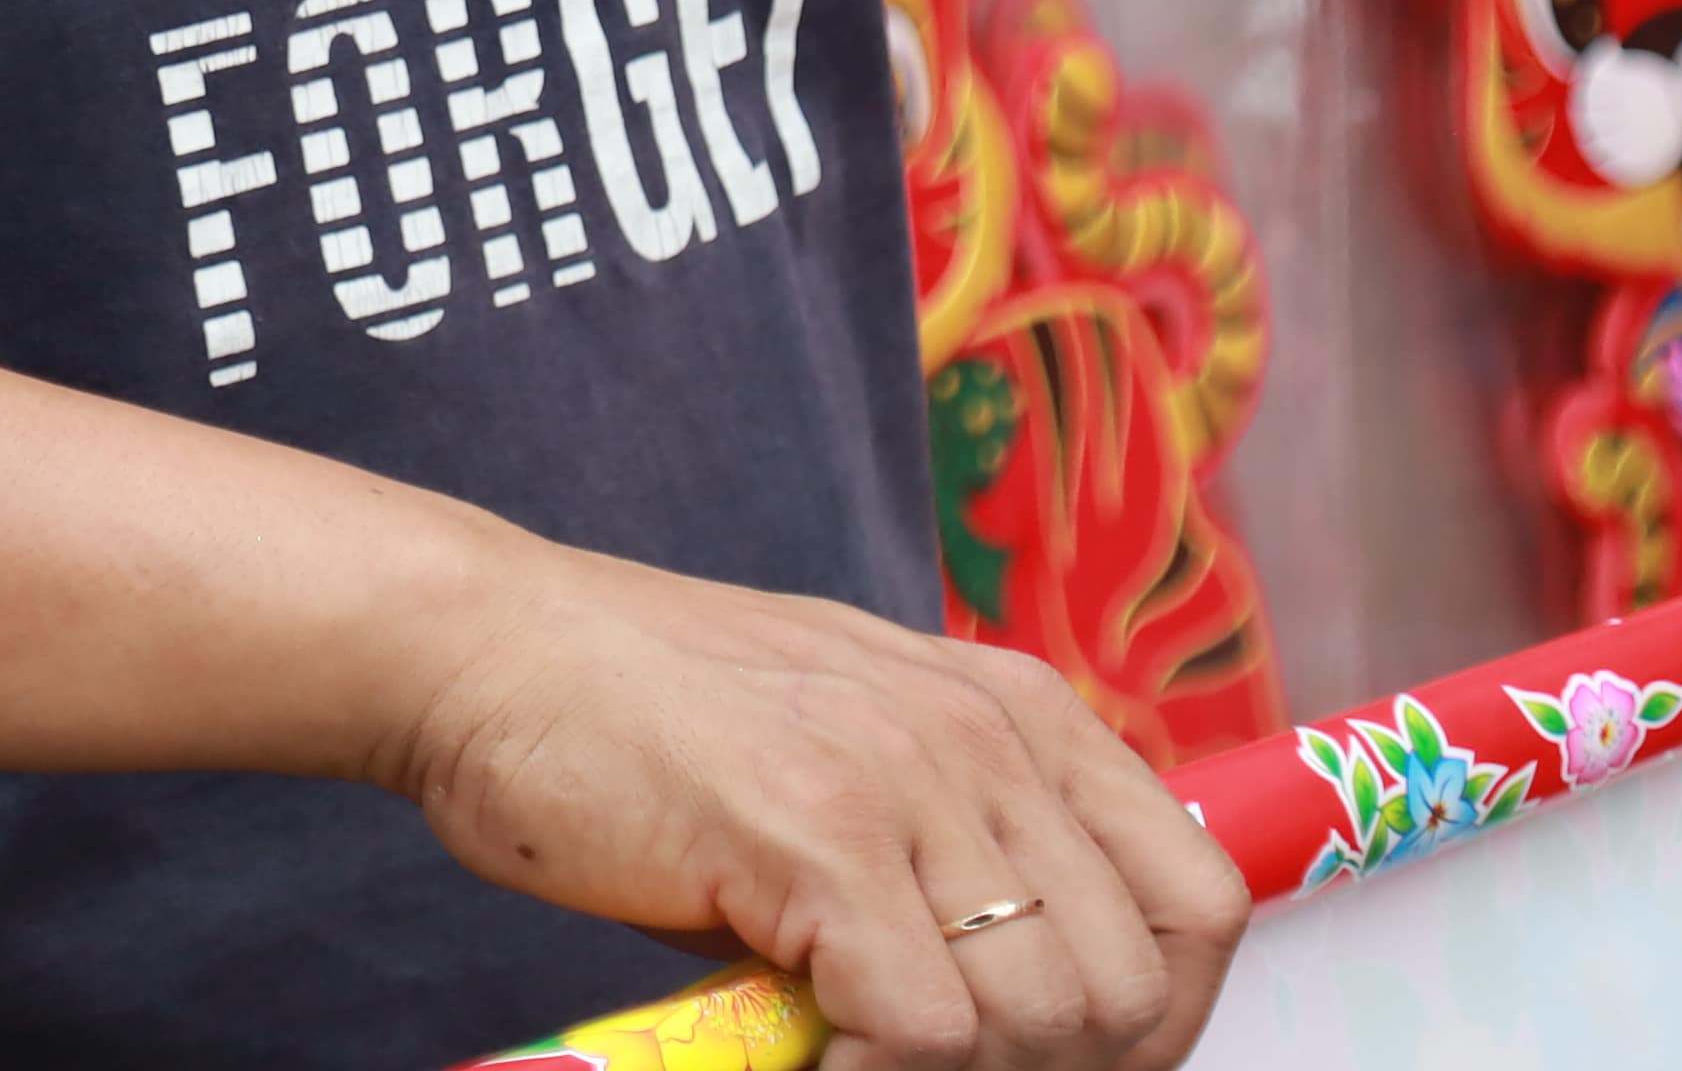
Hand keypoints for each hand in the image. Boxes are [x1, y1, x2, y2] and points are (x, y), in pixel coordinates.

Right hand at [379, 538, 1241, 1070]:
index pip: (1198, 900)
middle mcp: (985, 734)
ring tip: (855, 1040)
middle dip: (1049, 1067)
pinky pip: (928, 1031)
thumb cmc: (642, 721)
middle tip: (930, 1057)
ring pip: (1043, 1019)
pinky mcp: (818, 836)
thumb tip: (1024, 1010)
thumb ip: (951, 842)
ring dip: (957, 1068)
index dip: (1159, 1018)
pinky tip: (804, 1037)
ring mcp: (907, 779)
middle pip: (1130, 986)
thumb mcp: (850, 751)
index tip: (1067, 1060)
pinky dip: (873, 1070)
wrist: (483, 652)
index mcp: (1014, 710)